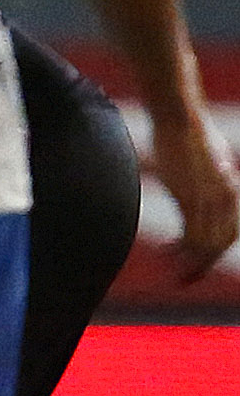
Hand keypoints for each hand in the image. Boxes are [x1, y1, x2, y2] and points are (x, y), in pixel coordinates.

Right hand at [160, 107, 238, 285]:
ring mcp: (210, 199)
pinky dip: (180, 248)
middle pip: (220, 243)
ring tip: (173, 272)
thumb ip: (213, 175)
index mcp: (230, 190)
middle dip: (203, 265)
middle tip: (184, 279)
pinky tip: (165, 252)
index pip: (229, 232)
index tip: (197, 263)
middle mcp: (226, 198)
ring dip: (190, 261)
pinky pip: (191, 233)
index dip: (215, 251)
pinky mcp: (191, 197)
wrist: (180, 116)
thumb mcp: (212, 157)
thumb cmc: (187, 131)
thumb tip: (208, 181)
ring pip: (206, 243)